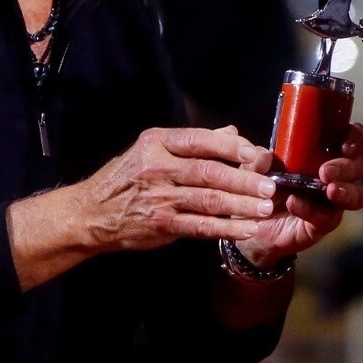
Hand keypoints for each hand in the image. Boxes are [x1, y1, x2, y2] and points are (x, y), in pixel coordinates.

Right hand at [73, 126, 281, 253]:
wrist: (92, 213)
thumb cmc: (127, 178)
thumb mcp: (152, 150)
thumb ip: (194, 143)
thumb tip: (231, 133)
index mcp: (158, 143)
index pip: (201, 141)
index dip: (233, 147)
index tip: (258, 155)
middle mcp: (158, 167)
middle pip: (209, 171)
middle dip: (244, 179)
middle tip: (269, 186)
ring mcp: (159, 197)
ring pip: (208, 199)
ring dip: (240, 205)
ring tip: (264, 207)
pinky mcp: (161, 224)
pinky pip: (200, 226)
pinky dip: (226, 228)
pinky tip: (246, 229)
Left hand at [238, 122, 362, 268]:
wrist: (251, 223)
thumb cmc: (261, 187)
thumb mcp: (254, 169)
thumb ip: (257, 160)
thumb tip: (263, 155)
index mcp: (324, 154)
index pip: (353, 140)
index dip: (356, 139)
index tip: (345, 145)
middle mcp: (336, 176)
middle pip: (361, 166)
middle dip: (347, 167)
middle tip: (325, 172)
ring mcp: (333, 201)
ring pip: (358, 195)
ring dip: (346, 191)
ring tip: (328, 190)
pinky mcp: (324, 223)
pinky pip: (327, 217)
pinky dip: (311, 210)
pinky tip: (294, 203)